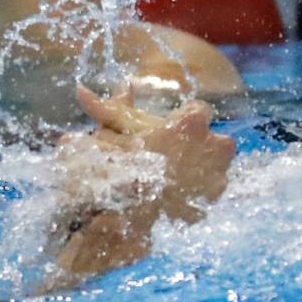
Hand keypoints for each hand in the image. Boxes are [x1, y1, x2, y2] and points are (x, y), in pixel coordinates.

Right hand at [74, 84, 235, 221]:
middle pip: (212, 136)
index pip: (199, 109)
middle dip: (196, 143)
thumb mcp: (114, 132)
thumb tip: (81, 89)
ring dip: (200, 165)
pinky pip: (210, 187)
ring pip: (215, 162)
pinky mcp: (216, 196)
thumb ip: (107, 109)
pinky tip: (176, 193)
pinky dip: (197, 190)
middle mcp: (216, 144)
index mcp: (193, 122)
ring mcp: (220, 173)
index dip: (182, 119)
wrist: (132, 211)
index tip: (168, 130)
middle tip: (171, 153)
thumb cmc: (124, 164)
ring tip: (173, 175)